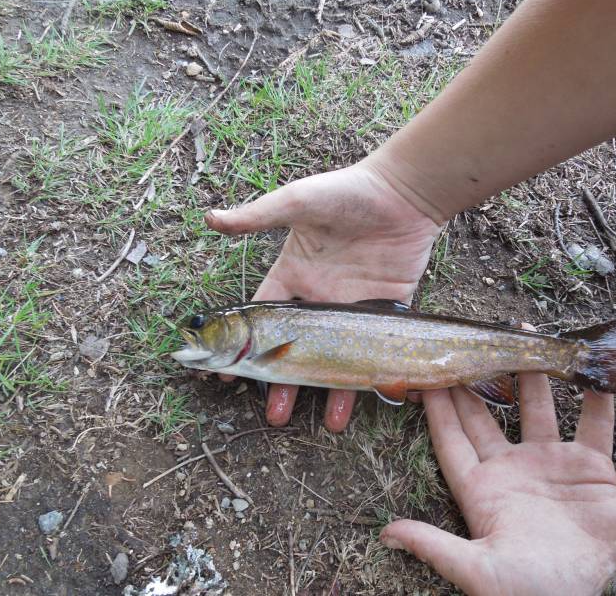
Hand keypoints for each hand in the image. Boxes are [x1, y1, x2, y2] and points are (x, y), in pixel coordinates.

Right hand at [205, 161, 440, 431]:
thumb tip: (210, 218)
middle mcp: (319, 298)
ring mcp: (351, 308)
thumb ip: (257, 217)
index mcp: (293, 275)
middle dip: (285, 383)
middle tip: (276, 415)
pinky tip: (367, 400)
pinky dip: (371, 375)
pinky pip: (375, 349)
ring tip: (326, 422)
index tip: (227, 376)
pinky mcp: (385, 311)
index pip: (262, 320)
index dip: (245, 349)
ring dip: (330, 390)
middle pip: (296, 351)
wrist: (405, 192)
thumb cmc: (347, 193)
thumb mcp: (298, 202)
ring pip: (336, 358)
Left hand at [380, 329, 615, 595]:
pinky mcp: (591, 466)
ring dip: (532, 373)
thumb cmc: (541, 590)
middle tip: (465, 340)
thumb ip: (435, 547)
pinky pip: (593, 422)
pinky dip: (595, 396)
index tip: (422, 372)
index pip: (451, 439)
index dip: (437, 407)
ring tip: (523, 333)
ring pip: (537, 406)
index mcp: (482, 491)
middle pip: (487, 414)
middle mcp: (512, 470)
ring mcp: (552, 463)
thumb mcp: (481, 571)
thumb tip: (385, 534)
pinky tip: (590, 365)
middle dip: (475, 378)